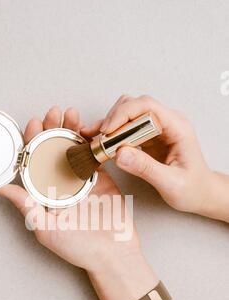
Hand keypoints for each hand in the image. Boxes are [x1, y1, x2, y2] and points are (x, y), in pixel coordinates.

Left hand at [0, 106, 156, 299]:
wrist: (114, 255)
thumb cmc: (79, 248)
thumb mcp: (46, 229)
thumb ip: (26, 207)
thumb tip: (1, 188)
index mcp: (44, 193)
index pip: (33, 161)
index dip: (32, 140)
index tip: (33, 123)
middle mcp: (60, 183)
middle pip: (53, 149)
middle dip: (52, 128)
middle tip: (54, 113)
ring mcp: (82, 179)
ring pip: (73, 148)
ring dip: (71, 129)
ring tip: (71, 114)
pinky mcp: (101, 178)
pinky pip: (95, 155)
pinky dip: (93, 140)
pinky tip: (90, 127)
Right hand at [92, 95, 213, 214]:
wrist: (201, 194)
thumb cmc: (193, 189)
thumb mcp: (170, 183)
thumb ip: (145, 168)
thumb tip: (119, 153)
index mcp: (178, 127)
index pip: (147, 106)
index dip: (123, 115)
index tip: (107, 131)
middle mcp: (167, 123)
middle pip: (134, 105)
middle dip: (114, 119)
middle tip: (100, 140)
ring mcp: (157, 129)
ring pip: (128, 114)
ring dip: (111, 124)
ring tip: (98, 141)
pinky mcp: (148, 137)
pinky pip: (127, 128)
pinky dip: (113, 134)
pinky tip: (102, 143)